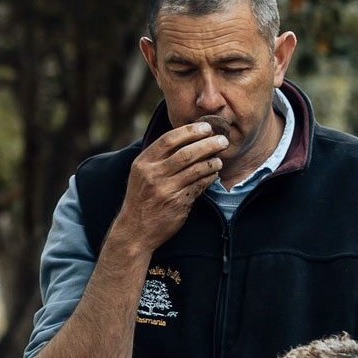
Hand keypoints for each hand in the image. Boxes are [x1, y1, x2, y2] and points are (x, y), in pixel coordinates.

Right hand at [112, 122, 227, 253]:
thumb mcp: (141, 175)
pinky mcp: (177, 203)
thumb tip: (186, 139)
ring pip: (195, 169)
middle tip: (222, 140)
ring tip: (220, 159)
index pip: (168, 140)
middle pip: (185, 153)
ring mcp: (165, 190)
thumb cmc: (141, 199)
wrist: (135, 230)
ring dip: (211, 162)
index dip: (190, 131)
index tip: (206, 127)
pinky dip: (209, 178)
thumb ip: (158, 158)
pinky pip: (198, 186)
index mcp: (143, 163)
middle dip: (207, 144)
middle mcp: (153, 175)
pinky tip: (214, 174)